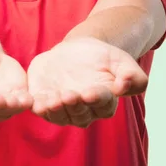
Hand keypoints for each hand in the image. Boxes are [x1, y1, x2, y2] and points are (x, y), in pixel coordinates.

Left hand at [27, 37, 148, 127]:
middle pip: (79, 114)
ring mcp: (62, 109)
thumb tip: (124, 87)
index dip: (96, 99)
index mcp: (104, 103)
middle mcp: (83, 111)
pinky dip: (36, 106)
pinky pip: (38, 108)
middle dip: (74, 105)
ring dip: (55, 110)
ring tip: (53, 99)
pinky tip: (33, 101)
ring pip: (59, 116)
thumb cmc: (102, 57)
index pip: (102, 105)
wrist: (76, 50)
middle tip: (69, 95)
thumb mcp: (120, 60)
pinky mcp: (43, 101)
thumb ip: (131, 75)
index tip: (90, 92)